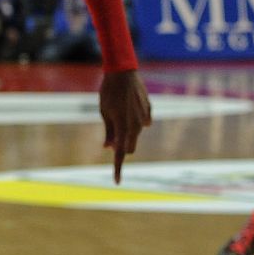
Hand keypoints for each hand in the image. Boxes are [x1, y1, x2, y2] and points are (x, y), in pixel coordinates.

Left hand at [99, 69, 151, 183]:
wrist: (122, 73)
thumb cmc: (108, 93)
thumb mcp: (104, 113)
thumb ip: (109, 132)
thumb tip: (109, 148)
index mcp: (123, 127)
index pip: (121, 153)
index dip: (118, 168)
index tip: (117, 181)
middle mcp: (137, 125)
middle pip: (130, 147)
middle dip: (122, 148)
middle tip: (109, 141)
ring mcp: (145, 118)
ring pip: (136, 134)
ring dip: (127, 133)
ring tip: (116, 115)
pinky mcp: (149, 110)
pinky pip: (142, 122)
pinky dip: (135, 121)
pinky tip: (128, 108)